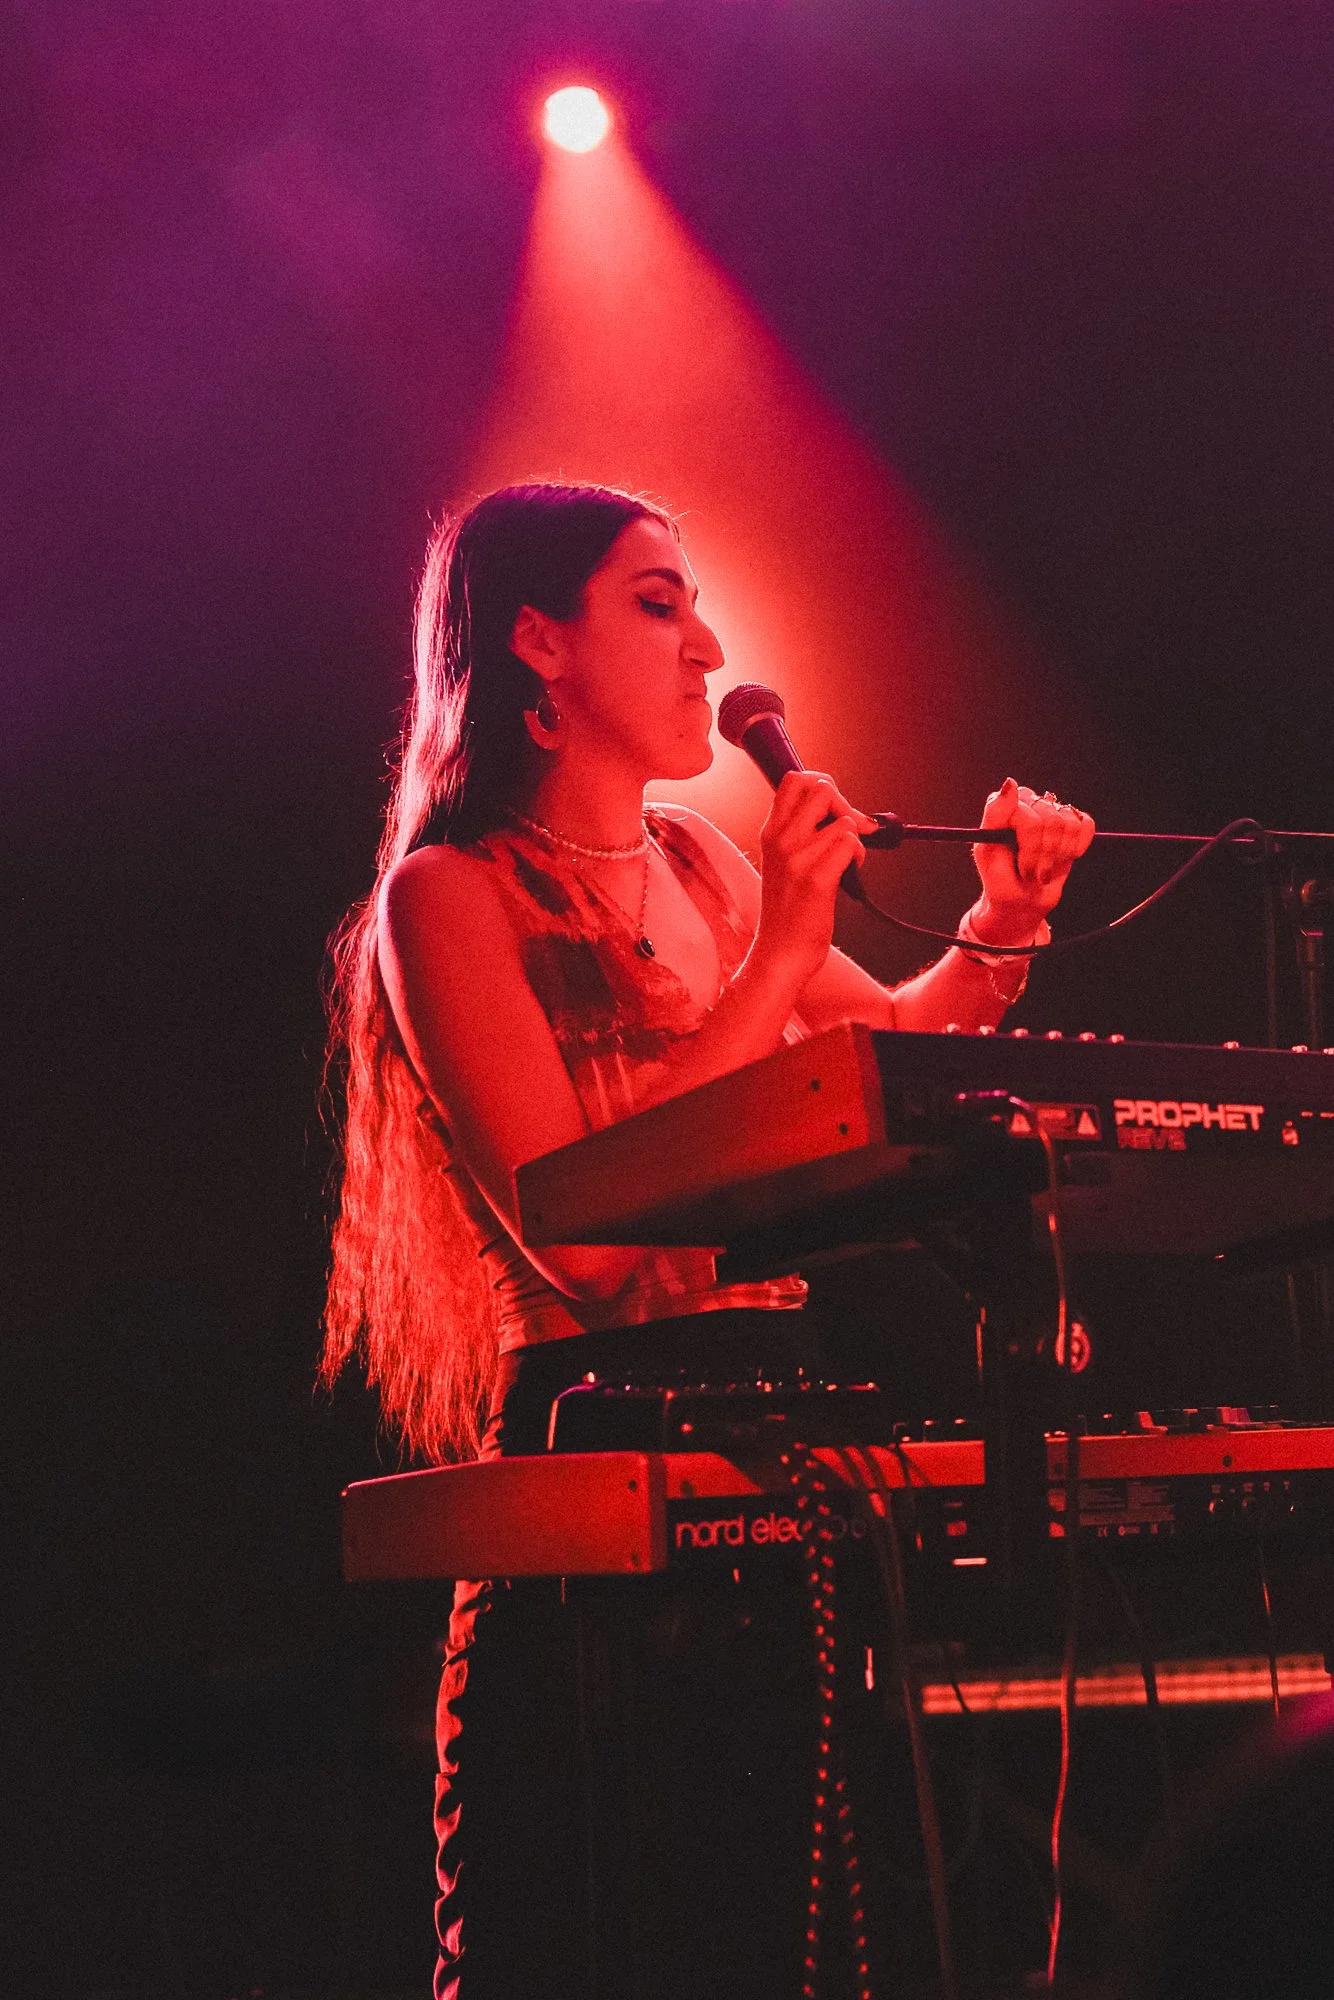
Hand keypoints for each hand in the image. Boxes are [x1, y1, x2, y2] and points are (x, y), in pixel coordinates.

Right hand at [751, 771, 876, 988]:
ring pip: (843, 819)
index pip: (793, 779)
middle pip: (820, 787)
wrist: (780, 952)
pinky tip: (849, 872)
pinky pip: (850, 844)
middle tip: (847, 827)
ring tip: (846, 860)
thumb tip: (849, 812)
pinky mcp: (816, 879)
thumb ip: (804, 832)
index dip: (821, 784)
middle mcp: (780, 840)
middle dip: (843, 803)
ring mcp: (796, 858)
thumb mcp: (785, 862)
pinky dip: (858, 856)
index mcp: (770, 832)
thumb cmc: (789, 909)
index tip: (832, 809)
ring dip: (855, 837)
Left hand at [971, 778, 1095, 941]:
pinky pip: (1085, 824)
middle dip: (1045, 855)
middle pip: (1052, 821)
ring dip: (1059, 854)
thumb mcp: (988, 852)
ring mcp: (1049, 813)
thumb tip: (1011, 782)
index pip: (1030, 817)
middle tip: (1032, 873)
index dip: (1031, 847)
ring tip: (1044, 868)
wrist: (1020, 902)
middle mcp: (1027, 804)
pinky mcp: (1070, 824)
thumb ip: (995, 814)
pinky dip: (1077, 846)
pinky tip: (1064, 857)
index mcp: (1004, 807)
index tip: (1024, 868)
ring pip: (1070, 824)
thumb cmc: (1000, 880)